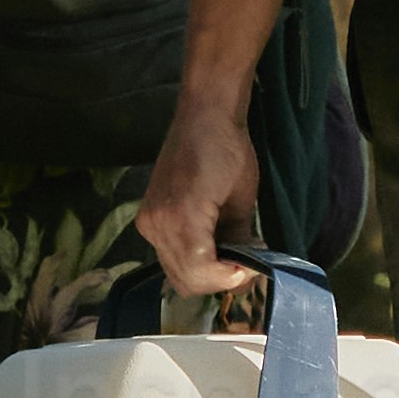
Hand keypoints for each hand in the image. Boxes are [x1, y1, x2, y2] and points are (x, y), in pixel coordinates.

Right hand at [128, 84, 262, 298]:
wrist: (203, 116)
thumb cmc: (230, 150)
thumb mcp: (242, 199)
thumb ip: (239, 241)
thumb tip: (242, 269)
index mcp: (182, 217)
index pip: (200, 273)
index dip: (228, 279)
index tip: (251, 269)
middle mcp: (157, 224)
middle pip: (184, 280)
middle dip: (218, 281)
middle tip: (244, 267)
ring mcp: (148, 222)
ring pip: (175, 272)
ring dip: (204, 273)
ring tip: (231, 257)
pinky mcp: (148, 218)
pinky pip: (168, 255)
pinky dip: (191, 260)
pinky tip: (212, 246)